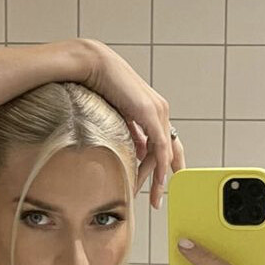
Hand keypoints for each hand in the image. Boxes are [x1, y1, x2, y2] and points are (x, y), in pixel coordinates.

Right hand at [80, 39, 185, 207]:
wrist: (93, 65)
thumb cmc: (101, 84)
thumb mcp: (119, 115)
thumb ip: (132, 132)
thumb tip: (138, 150)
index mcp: (153, 110)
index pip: (167, 141)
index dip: (169, 162)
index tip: (164, 181)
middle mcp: (160, 111)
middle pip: (170, 151)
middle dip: (164, 177)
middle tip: (157, 199)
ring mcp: (158, 111)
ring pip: (164, 153)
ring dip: (155, 177)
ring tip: (149, 197)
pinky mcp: (151, 113)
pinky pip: (160, 147)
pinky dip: (159, 166)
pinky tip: (156, 181)